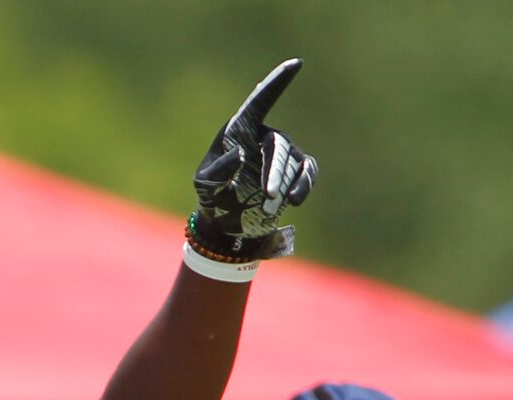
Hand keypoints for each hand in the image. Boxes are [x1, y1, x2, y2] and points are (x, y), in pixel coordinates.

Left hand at [191, 60, 317, 262]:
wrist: (224, 222)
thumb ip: (218, 170)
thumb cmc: (211, 194)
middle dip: (275, 170)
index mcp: (241, 128)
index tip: (296, 64)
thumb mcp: (205, 184)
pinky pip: (307, 171)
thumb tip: (240, 154)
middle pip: (278, 144)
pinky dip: (304, 184)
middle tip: (268, 196)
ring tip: (266, 209)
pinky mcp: (294, 173)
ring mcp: (282, 154)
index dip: (277, 82)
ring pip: (292, 162)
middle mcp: (264, 136)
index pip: (261, 100)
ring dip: (281, 185)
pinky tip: (294, 200)